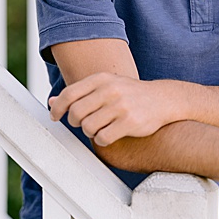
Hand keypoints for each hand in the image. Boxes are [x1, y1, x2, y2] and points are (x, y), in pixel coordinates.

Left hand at [49, 72, 177, 145]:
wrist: (166, 99)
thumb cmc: (132, 94)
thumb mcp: (108, 86)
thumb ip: (81, 93)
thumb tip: (52, 101)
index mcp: (103, 79)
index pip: (69, 94)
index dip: (58, 108)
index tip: (56, 117)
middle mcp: (111, 90)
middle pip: (76, 113)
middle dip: (76, 122)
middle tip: (85, 123)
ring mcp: (121, 106)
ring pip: (88, 127)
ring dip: (91, 132)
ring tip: (101, 128)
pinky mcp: (130, 122)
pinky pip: (102, 138)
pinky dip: (103, 140)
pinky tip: (111, 135)